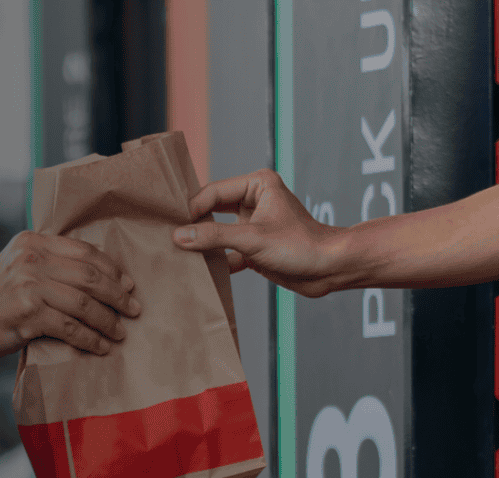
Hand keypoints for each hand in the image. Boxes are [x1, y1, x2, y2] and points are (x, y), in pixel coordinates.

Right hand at [0, 231, 140, 397]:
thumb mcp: (19, 268)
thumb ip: (51, 263)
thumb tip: (103, 275)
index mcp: (31, 241)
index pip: (84, 250)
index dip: (112, 269)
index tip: (128, 285)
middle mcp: (30, 258)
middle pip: (89, 276)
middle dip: (117, 295)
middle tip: (134, 310)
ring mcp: (28, 284)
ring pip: (85, 303)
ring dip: (108, 320)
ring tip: (120, 332)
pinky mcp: (28, 312)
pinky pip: (72, 327)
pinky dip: (91, 339)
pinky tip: (102, 346)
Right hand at [172, 169, 339, 296]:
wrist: (330, 270)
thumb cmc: (301, 246)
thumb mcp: (253, 239)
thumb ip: (214, 237)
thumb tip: (178, 236)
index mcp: (257, 185)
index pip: (214, 192)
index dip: (192, 209)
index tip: (173, 227)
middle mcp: (254, 201)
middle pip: (212, 210)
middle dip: (194, 225)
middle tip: (168, 236)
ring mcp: (253, 225)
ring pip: (218, 232)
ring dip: (204, 244)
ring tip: (179, 254)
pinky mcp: (254, 247)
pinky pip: (227, 251)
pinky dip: (216, 260)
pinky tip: (201, 271)